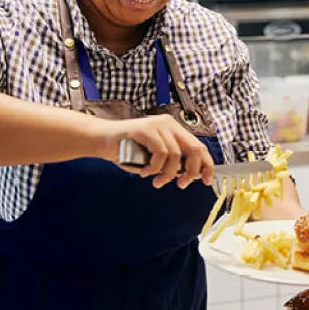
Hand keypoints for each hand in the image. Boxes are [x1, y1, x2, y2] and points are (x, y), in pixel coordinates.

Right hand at [92, 114, 214, 188]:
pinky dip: (154, 168)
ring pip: (176, 155)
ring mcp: (158, 125)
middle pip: (195, 149)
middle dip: (191, 171)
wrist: (102, 140)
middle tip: (181, 184)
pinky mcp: (147, 129)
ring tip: (156, 181)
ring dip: (167, 174)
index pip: (199, 147)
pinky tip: (144, 172)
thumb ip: (171, 164)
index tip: (206, 181)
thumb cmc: (127, 151)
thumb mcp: (155, 159)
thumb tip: (190, 176)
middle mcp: (169, 124)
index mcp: (174, 130)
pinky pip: (160, 153)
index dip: (206, 165)